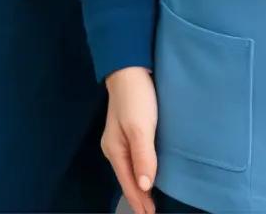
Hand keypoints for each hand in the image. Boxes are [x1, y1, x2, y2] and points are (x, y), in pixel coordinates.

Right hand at [101, 66, 157, 213]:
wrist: (130, 66)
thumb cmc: (136, 96)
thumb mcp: (140, 126)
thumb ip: (142, 156)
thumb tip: (145, 186)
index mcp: (114, 150)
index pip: (128, 183)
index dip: (139, 201)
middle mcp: (115, 147)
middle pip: (127, 178)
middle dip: (138, 197)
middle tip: (151, 212)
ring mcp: (121, 137)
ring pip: (131, 168)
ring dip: (140, 184)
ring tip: (151, 199)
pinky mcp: (130, 128)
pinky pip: (135, 156)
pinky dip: (141, 168)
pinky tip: (149, 171)